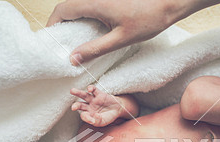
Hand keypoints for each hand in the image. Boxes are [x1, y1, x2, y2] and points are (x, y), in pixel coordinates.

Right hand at [46, 0, 219, 64]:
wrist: (168, 3)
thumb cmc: (148, 20)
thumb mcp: (120, 39)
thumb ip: (95, 49)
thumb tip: (73, 59)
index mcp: (93, 3)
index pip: (62, 10)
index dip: (52, 24)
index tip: (50, 41)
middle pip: (68, 7)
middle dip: (62, 25)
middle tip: (61, 45)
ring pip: (79, 6)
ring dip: (74, 21)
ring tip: (75, 42)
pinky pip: (90, 6)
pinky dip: (85, 18)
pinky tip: (92, 33)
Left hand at [70, 85, 122, 125]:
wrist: (118, 110)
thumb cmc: (109, 116)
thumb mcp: (103, 122)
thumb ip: (97, 121)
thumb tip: (93, 116)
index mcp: (89, 114)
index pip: (84, 115)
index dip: (86, 117)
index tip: (92, 120)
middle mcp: (89, 106)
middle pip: (80, 105)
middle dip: (76, 106)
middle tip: (73, 107)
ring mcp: (94, 100)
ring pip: (84, 95)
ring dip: (78, 93)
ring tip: (72, 91)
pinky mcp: (99, 94)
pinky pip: (94, 90)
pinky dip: (91, 88)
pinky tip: (89, 89)